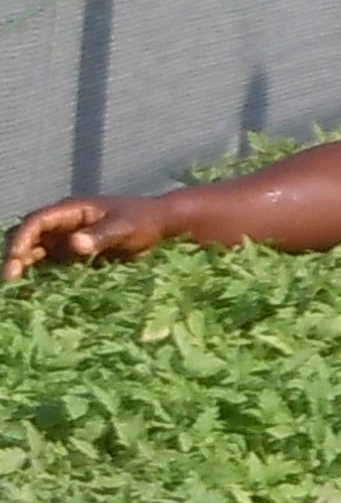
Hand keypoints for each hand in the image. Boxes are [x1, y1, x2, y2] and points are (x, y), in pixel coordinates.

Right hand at [5, 196, 176, 281]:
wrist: (163, 226)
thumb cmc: (144, 221)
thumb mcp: (125, 227)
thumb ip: (101, 235)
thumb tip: (74, 244)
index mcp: (71, 210)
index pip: (37, 222)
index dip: (22, 238)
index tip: (17, 258)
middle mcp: (63, 224)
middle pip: (28, 237)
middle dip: (16, 255)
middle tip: (11, 279)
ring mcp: (66, 239)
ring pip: (35, 252)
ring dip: (24, 267)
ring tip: (18, 289)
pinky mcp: (73, 255)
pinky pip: (50, 264)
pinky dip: (40, 275)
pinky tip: (34, 292)